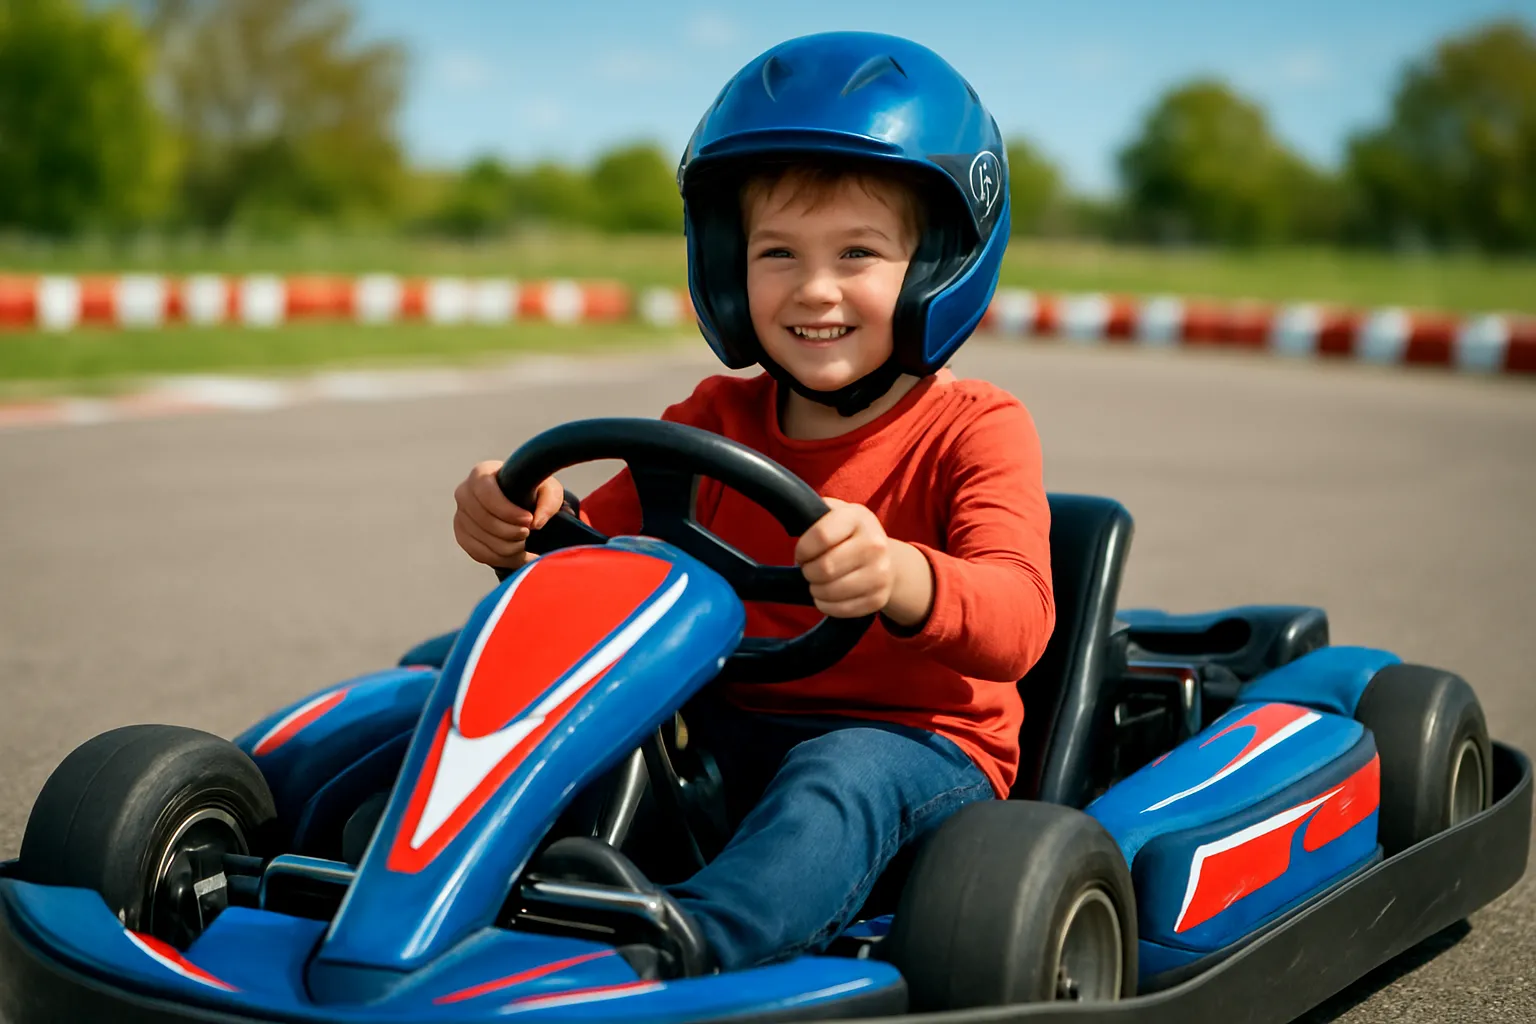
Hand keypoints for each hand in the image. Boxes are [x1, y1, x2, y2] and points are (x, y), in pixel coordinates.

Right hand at [453, 461, 563, 568]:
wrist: (520, 504)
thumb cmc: (533, 492)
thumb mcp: (548, 490)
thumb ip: (549, 501)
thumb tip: (536, 522)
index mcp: (482, 473)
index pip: (486, 493)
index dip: (507, 511)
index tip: (528, 520)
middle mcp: (465, 492)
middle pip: (483, 520)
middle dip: (510, 532)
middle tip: (528, 533)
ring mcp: (460, 515)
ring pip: (483, 540)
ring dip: (509, 548)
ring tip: (525, 543)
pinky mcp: (462, 536)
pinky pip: (479, 554)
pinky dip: (502, 559)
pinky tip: (518, 555)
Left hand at [793, 498, 894, 618]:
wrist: (887, 559)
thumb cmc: (850, 536)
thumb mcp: (836, 514)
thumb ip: (815, 512)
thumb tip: (792, 514)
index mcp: (858, 518)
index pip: (820, 536)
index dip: (803, 550)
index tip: (802, 554)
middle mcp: (875, 544)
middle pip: (825, 568)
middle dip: (808, 572)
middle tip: (810, 570)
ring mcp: (880, 573)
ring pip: (831, 591)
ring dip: (815, 590)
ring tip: (818, 583)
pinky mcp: (879, 598)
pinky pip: (841, 609)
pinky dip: (827, 605)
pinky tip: (827, 596)